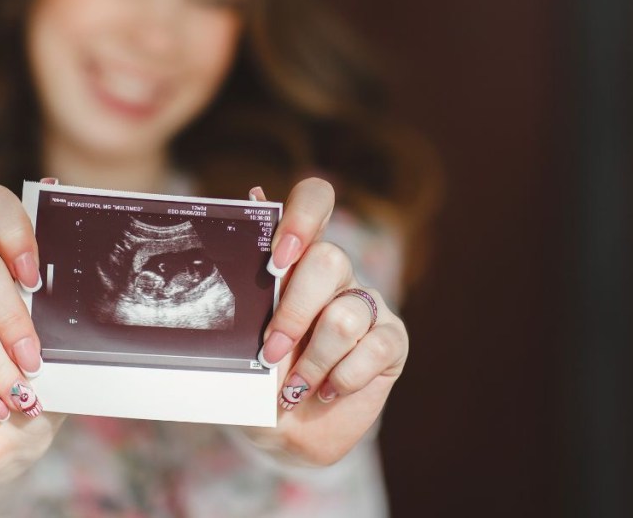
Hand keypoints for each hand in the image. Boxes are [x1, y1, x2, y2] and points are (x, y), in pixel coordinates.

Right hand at [0, 183, 62, 480]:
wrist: (9, 440)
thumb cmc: (41, 382)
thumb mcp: (63, 347)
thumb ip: (66, 314)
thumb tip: (87, 293)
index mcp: (0, 259)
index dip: (12, 229)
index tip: (35, 276)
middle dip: (14, 319)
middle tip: (35, 361)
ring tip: (21, 395)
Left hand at [243, 178, 408, 466]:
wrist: (285, 431)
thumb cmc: (258, 375)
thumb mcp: (242, 337)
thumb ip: (246, 285)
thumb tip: (250, 202)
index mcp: (296, 256)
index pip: (314, 200)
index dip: (303, 218)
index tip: (277, 260)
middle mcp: (335, 272)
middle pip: (328, 259)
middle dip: (294, 312)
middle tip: (271, 351)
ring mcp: (367, 303)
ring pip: (345, 314)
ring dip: (314, 360)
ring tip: (295, 388)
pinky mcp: (391, 340)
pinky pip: (374, 348)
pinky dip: (342, 378)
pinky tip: (326, 390)